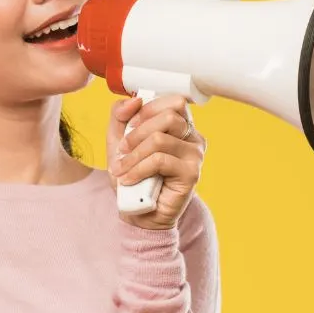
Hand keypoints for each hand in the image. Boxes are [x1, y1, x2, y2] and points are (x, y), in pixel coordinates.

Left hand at [106, 93, 205, 230]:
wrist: (138, 212)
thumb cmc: (133, 176)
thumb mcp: (118, 141)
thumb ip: (120, 116)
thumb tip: (134, 100)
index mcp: (180, 126)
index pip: (174, 101)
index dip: (149, 108)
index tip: (130, 124)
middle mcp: (193, 137)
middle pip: (169, 116)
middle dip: (137, 132)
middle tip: (122, 149)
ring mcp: (195, 155)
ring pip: (160, 139)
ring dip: (133, 155)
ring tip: (121, 168)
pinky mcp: (191, 173)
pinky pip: (160, 160)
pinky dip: (138, 169)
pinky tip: (128, 179)